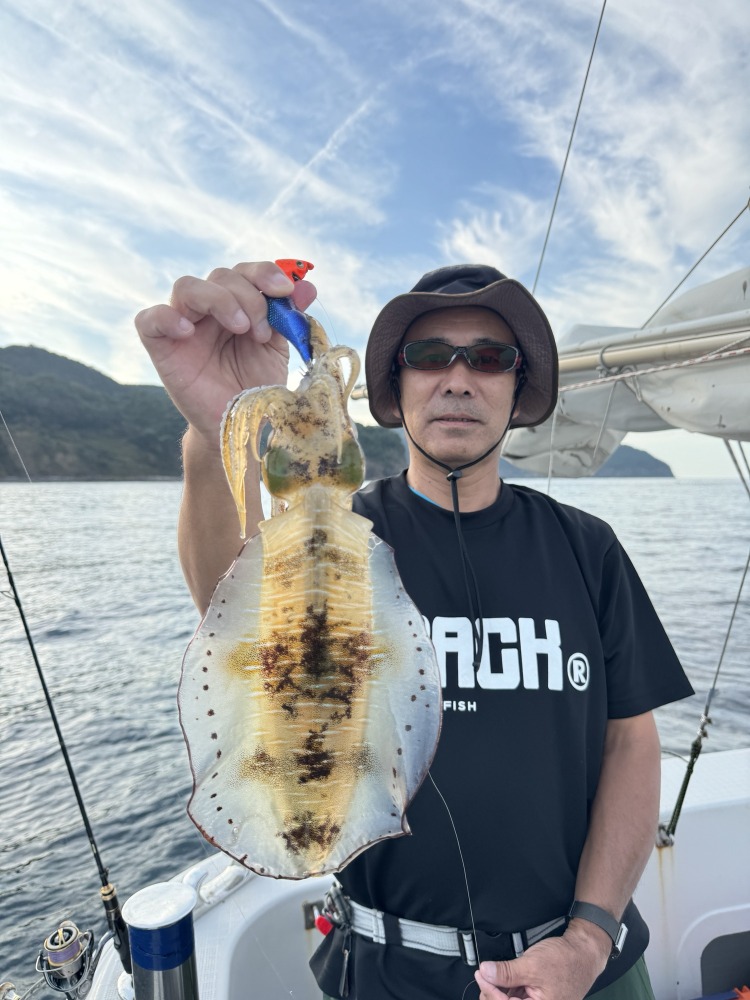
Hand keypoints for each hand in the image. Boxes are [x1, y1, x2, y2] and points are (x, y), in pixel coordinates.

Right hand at [135, 260, 316, 436]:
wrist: (239, 425)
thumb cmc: (256, 385)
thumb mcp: (278, 349)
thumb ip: (287, 317)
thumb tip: (307, 286)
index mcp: (237, 304)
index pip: (244, 272)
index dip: (264, 272)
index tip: (285, 291)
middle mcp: (208, 309)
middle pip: (220, 276)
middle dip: (248, 296)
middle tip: (262, 330)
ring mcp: (182, 325)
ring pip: (187, 286)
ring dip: (219, 300)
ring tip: (240, 328)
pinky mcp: (160, 346)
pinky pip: (149, 319)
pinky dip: (168, 318)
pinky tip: (189, 332)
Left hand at [474, 924, 608, 999]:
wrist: (584, 952)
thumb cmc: (567, 961)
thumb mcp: (532, 964)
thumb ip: (507, 972)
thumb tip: (486, 972)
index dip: (490, 991)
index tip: (481, 975)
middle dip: (492, 992)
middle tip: (483, 976)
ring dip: (498, 990)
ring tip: (490, 975)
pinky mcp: (538, 996)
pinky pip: (519, 996)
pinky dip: (508, 987)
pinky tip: (501, 977)